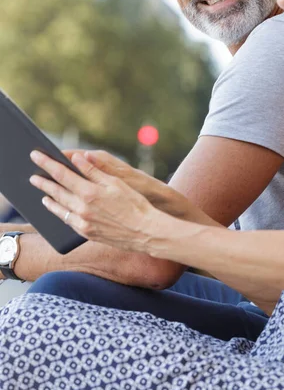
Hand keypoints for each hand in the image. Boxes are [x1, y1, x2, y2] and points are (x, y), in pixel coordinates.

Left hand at [29, 150, 173, 253]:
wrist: (144, 231)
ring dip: (49, 198)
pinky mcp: (86, 233)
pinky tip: (57, 209)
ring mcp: (82, 223)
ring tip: (42, 192)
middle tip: (33, 175)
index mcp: (89, 192)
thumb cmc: (135, 204)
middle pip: (56, 191)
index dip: (47, 164)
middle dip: (43, 181)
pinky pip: (67, 221)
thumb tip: (77, 158)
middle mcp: (82, 208)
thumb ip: (94, 170)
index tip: (36, 156)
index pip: (62, 174)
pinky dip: (59, 213)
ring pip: (59, 208)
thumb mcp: (116, 182)